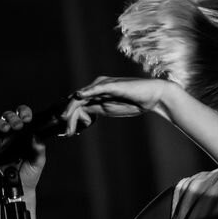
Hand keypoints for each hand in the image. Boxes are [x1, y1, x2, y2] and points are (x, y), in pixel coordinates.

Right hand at [0, 104, 45, 193]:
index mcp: (25, 135)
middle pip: (9, 117)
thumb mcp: (38, 162)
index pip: (23, 117)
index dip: (24, 113)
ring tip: (5, 129)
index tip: (27, 118)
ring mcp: (0, 139)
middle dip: (13, 118)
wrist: (18, 189)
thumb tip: (37, 138)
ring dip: (0, 122)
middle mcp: (12, 135)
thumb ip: (39, 150)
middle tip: (17, 126)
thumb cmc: (29, 174)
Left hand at [60, 76, 174, 134]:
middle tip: (64, 134)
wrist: (153, 95)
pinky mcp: (111, 85)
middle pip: (75, 103)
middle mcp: (96, 89)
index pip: (78, 106)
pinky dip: (86, 92)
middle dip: (67, 118)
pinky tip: (78, 96)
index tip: (67, 133)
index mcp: (96, 95)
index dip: (70, 119)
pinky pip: (95, 89)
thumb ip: (98, 110)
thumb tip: (85, 118)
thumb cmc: (135, 102)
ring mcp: (103, 85)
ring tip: (66, 123)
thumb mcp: (112, 109)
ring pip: (81, 98)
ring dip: (72, 111)